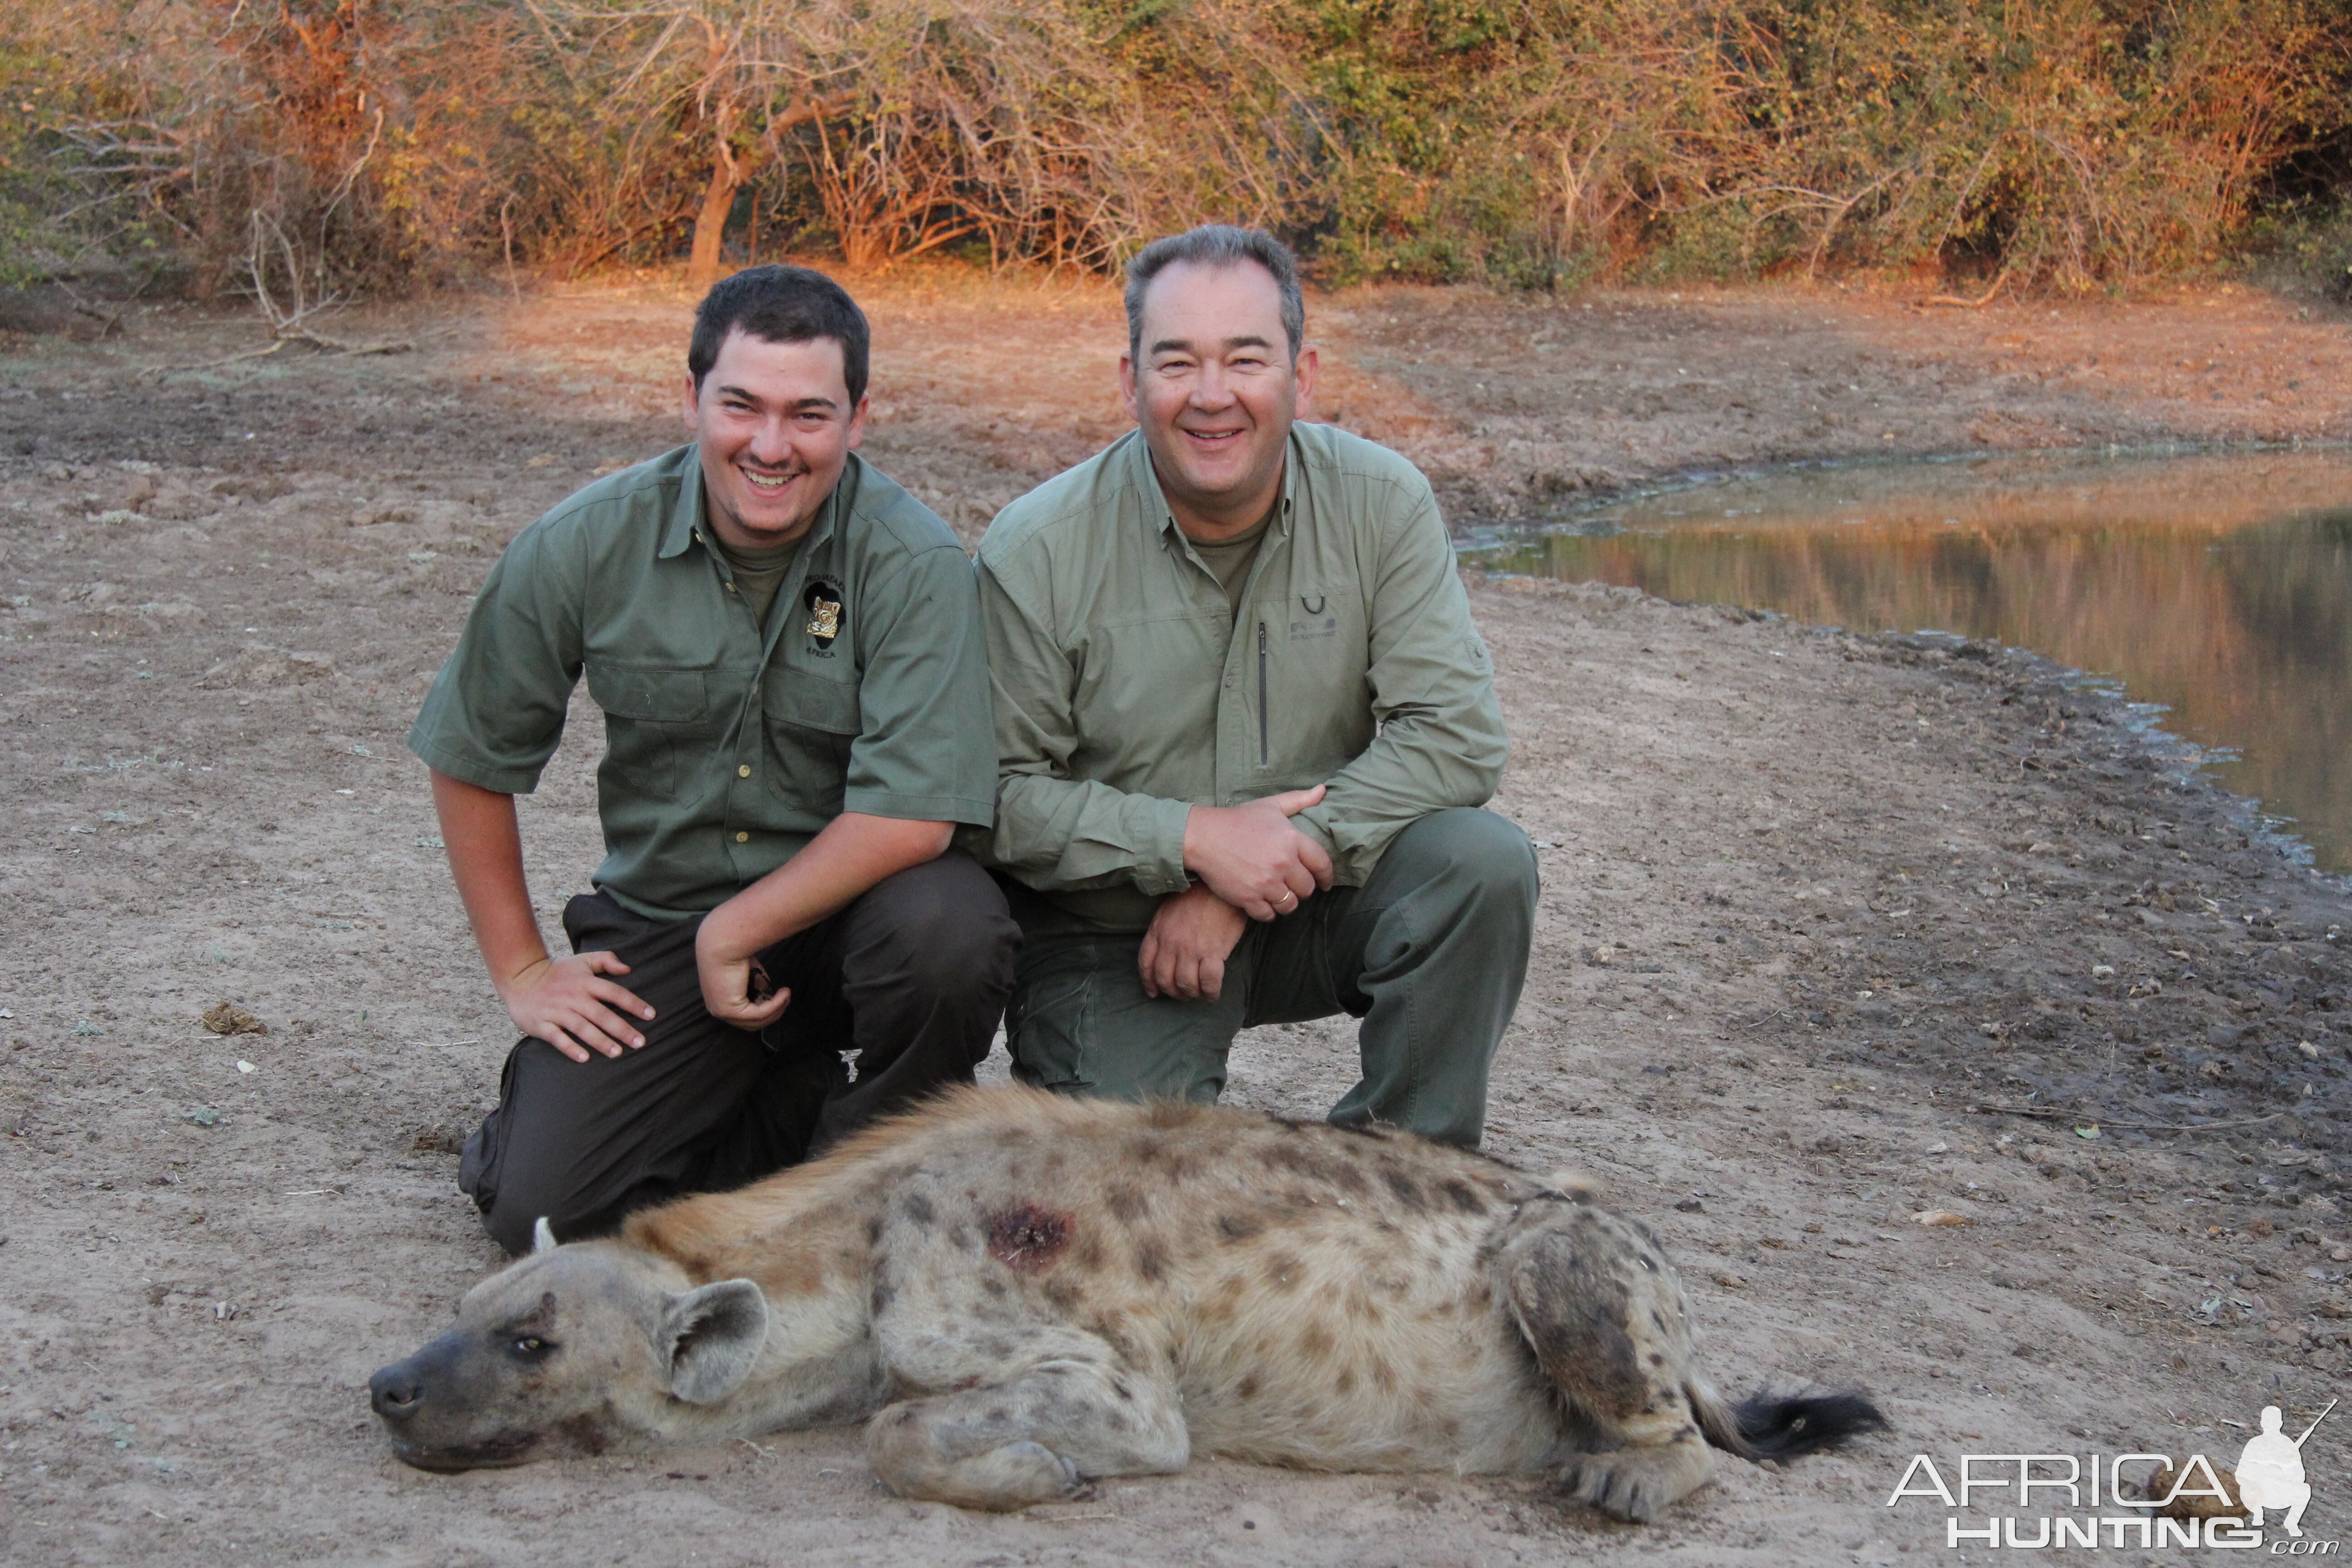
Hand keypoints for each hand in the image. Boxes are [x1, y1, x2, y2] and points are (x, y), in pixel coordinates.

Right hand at [498, 951, 654, 1063]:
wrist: (520, 977)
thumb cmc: (557, 972)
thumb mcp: (582, 960)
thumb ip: (606, 960)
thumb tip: (627, 969)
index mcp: (586, 982)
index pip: (614, 993)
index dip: (633, 1003)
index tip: (651, 1015)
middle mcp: (573, 996)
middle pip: (601, 1014)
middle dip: (622, 1029)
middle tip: (640, 1043)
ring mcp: (556, 1011)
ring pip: (581, 1027)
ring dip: (600, 1041)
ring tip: (617, 1053)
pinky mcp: (541, 1024)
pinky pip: (557, 1037)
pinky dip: (570, 1048)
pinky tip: (584, 1058)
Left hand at [695, 901, 792, 1031]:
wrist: (724, 941)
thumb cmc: (732, 949)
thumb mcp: (748, 970)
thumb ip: (755, 982)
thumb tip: (766, 991)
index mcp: (717, 999)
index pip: (742, 1015)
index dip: (762, 1009)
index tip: (777, 998)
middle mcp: (717, 1009)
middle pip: (751, 1023)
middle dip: (772, 1013)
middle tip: (786, 999)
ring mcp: (722, 1012)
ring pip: (757, 1021)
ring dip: (776, 1009)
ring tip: (787, 994)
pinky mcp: (731, 1011)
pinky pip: (760, 1014)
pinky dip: (775, 1005)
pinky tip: (784, 993)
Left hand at [1139, 884, 1249, 1000]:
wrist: (1220, 884)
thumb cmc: (1198, 894)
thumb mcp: (1169, 909)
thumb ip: (1164, 930)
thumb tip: (1166, 950)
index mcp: (1158, 931)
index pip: (1146, 963)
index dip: (1148, 982)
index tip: (1153, 992)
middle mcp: (1171, 943)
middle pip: (1164, 979)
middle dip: (1172, 992)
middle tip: (1182, 995)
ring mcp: (1191, 949)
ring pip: (1185, 984)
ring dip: (1192, 994)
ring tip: (1199, 994)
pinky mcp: (1213, 952)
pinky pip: (1209, 982)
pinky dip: (1211, 992)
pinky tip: (1213, 994)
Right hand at [1182, 785, 1333, 920]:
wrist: (1203, 836)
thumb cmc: (1238, 820)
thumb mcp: (1270, 805)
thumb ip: (1299, 800)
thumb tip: (1323, 790)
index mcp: (1291, 839)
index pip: (1321, 864)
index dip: (1327, 876)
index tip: (1325, 883)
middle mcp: (1282, 863)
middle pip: (1306, 888)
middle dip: (1302, 888)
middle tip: (1293, 885)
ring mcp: (1266, 882)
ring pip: (1289, 905)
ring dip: (1286, 902)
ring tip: (1278, 895)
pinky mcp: (1249, 898)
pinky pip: (1268, 915)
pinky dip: (1267, 912)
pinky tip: (1263, 903)